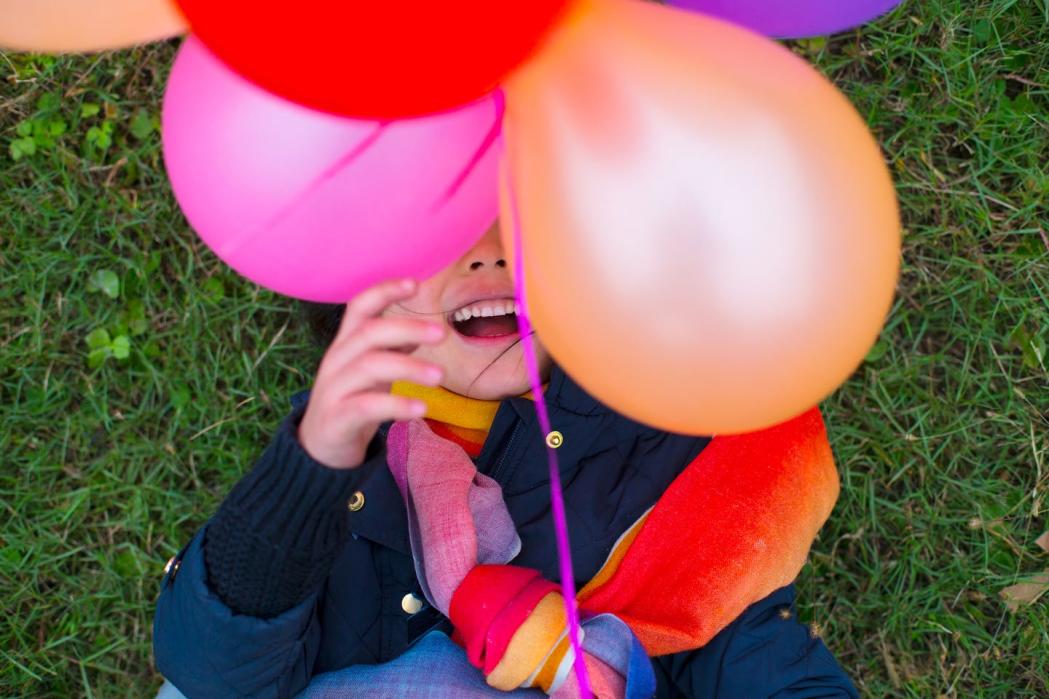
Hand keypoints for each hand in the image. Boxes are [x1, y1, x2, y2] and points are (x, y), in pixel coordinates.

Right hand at [297, 279, 445, 468]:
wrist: (319, 447)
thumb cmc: (352, 399)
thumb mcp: (371, 370)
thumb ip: (392, 349)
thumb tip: (424, 330)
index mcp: (346, 344)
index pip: (359, 307)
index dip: (384, 291)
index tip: (415, 283)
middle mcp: (337, 360)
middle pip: (369, 333)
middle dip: (406, 328)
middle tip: (442, 333)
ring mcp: (334, 389)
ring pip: (369, 367)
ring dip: (408, 368)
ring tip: (440, 376)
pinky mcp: (337, 419)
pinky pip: (366, 407)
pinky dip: (396, 404)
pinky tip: (421, 409)